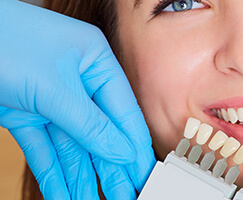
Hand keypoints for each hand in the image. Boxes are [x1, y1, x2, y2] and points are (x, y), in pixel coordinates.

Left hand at [0, 1, 154, 198]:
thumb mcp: (55, 86)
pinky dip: (53, 172)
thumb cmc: (3, 40)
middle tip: (124, 194)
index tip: (142, 172)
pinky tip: (66, 193)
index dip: (133, 143)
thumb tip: (121, 150)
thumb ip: (89, 123)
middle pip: (99, 132)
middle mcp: (76, 81)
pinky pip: (44, 148)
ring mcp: (51, 99)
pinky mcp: (27, 114)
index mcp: (94, 62)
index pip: (123, 110)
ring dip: (82, 176)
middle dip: (110, 167)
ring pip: (72, 145)